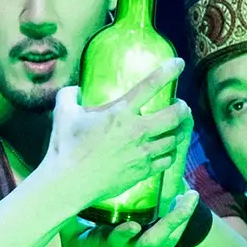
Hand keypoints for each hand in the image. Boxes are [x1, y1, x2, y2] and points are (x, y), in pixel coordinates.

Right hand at [37, 60, 189, 211]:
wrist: (69, 183)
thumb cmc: (65, 147)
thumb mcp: (63, 113)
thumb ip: (69, 95)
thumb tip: (75, 89)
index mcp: (120, 112)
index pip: (150, 85)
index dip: (168, 71)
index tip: (180, 64)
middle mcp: (137, 131)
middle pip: (175, 115)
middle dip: (183, 108)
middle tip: (181, 105)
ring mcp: (142, 153)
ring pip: (175, 138)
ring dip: (179, 130)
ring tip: (176, 127)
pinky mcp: (143, 172)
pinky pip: (168, 159)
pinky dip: (171, 152)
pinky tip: (167, 149)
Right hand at [44, 188, 200, 246]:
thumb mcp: (68, 236)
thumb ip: (69, 212)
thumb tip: (62, 182)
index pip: (114, 241)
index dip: (123, 234)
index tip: (131, 225)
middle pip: (155, 240)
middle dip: (172, 221)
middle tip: (187, 198)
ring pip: (167, 241)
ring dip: (181, 220)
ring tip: (191, 197)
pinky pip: (169, 244)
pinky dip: (177, 227)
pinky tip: (185, 208)